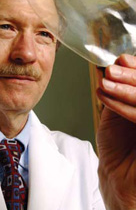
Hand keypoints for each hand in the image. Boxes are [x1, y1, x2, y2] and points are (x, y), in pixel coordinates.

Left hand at [97, 54, 135, 209]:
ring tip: (106, 80)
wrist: (119, 177)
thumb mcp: (119, 111)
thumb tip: (120, 64)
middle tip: (111, 69)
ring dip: (126, 87)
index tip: (121, 60)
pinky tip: (104, 95)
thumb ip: (123, 90)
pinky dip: (122, 105)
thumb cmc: (120, 145)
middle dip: (132, 75)